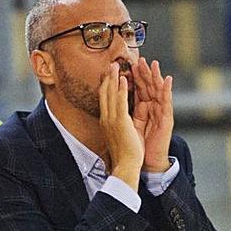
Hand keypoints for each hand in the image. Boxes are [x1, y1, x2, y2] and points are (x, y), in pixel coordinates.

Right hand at [98, 62, 142, 189]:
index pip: (104, 100)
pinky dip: (121, 89)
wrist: (125, 165)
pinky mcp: (120, 121)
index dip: (105, 86)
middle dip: (107, 79)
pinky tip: (123, 79)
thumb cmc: (124, 154)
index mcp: (105, 122)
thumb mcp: (117, 136)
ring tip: (115, 66)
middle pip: (104, 94)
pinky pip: (120, 101)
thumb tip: (115, 122)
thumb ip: (115, 126)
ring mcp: (112, 119)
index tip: (108, 76)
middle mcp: (106, 118)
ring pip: (110, 94)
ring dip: (113, 78)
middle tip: (109, 65)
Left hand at [132, 57, 173, 172]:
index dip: (134, 76)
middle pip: (148, 86)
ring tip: (154, 64)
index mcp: (144, 108)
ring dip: (157, 76)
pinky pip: (167, 102)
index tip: (127, 64)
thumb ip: (128, 109)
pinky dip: (168, 90)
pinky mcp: (167, 119)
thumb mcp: (131, 123)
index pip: (138, 88)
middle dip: (144, 73)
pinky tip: (168, 79)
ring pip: (159, 90)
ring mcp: (161, 113)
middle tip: (140, 59)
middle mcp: (153, 108)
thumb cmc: (139, 144)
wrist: (148, 161)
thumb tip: (119, 97)